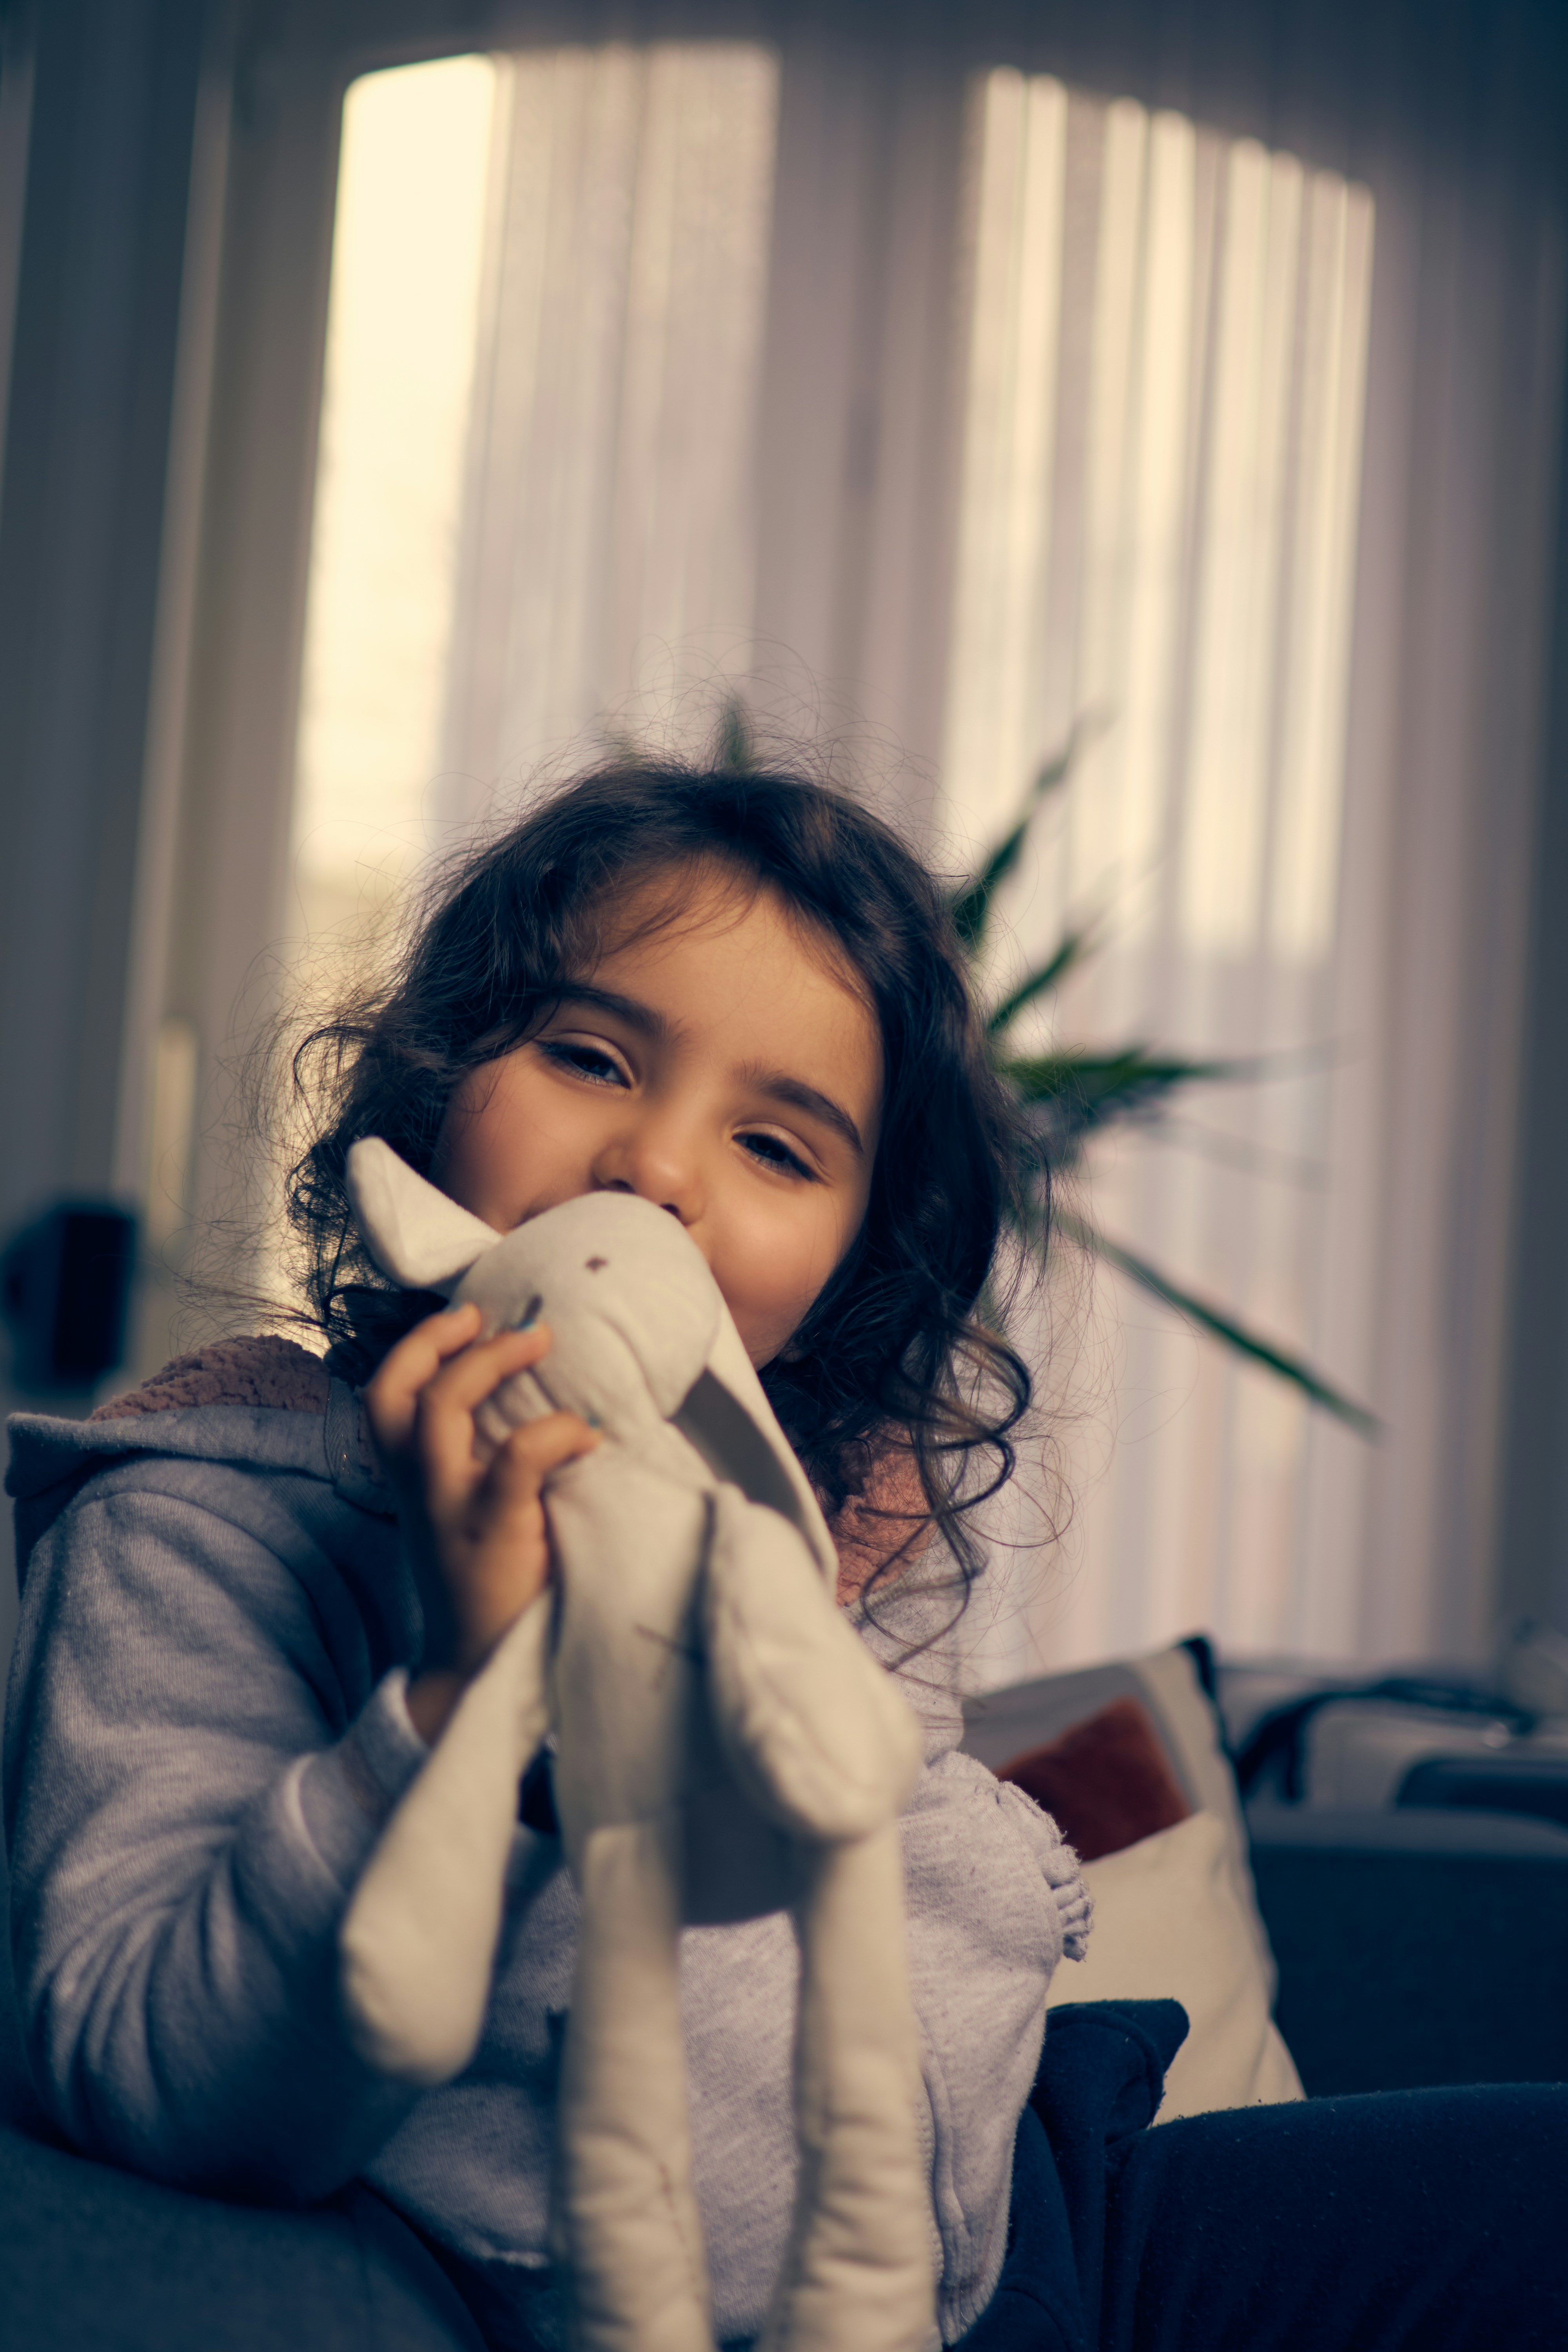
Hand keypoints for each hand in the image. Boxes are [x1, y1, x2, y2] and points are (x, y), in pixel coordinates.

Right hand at [364, 1301, 599, 1741]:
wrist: (478, 1669)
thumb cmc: (488, 1582)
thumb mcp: (465, 1513)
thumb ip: (477, 1463)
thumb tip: (534, 1397)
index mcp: (410, 1481)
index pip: (381, 1397)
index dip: (414, 1347)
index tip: (463, 1318)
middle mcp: (419, 1489)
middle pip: (399, 1391)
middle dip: (442, 1340)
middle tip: (502, 1320)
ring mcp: (450, 1509)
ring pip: (441, 1410)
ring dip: (489, 1364)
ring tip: (540, 1343)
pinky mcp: (493, 1533)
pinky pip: (517, 1458)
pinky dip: (555, 1432)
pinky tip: (588, 1435)